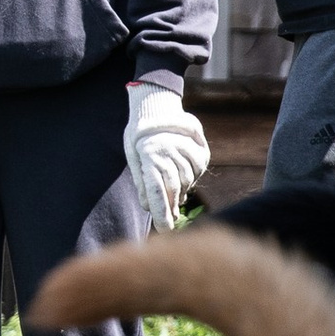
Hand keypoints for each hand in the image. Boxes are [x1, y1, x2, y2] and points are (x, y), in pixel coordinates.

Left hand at [123, 84, 211, 233]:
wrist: (156, 105)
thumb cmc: (140, 134)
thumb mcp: (134, 156)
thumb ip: (142, 181)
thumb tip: (147, 206)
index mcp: (148, 156)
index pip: (156, 190)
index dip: (161, 212)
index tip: (165, 230)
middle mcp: (169, 152)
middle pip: (173, 189)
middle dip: (170, 207)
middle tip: (168, 221)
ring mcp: (186, 150)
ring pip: (187, 182)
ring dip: (180, 192)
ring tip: (173, 194)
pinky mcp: (200, 149)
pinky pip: (197, 172)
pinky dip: (190, 178)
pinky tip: (182, 175)